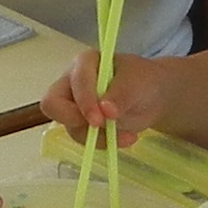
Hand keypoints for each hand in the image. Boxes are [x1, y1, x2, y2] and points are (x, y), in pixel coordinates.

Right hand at [41, 45, 170, 141]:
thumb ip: (121, 94)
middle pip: (53, 105)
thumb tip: (105, 111)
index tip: (99, 119)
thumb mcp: (137, 83)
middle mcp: (73, 83)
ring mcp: (75, 105)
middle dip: (74, 120)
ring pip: (70, 127)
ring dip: (98, 137)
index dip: (84, 102)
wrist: (154, 97)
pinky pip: (83, 139)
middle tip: (98, 129)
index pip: (74, 83)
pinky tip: (126, 137)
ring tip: (128, 136)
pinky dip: (103, 143)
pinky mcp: (82, 125)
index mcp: (85, 63)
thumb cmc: (143, 80)